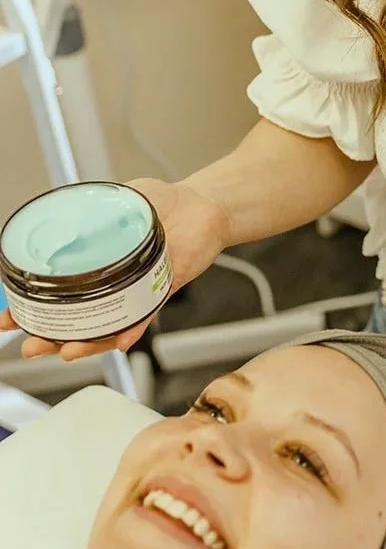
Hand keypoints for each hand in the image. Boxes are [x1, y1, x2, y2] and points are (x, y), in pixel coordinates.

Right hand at [0, 177, 229, 361]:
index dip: (29, 308)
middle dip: (48, 337)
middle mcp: (111, 284)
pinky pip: (144, 315)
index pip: (54, 292)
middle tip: (30, 346)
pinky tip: (119, 341)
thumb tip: (64, 215)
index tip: (7, 317)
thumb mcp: (119, 198)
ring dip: (85, 342)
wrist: (204, 204)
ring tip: (66, 350)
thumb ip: (94, 209)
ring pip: (105, 326)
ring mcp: (135, 290)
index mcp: (93, 264)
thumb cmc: (162, 202)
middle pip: (74, 320)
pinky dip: (132, 329)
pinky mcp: (161, 290)